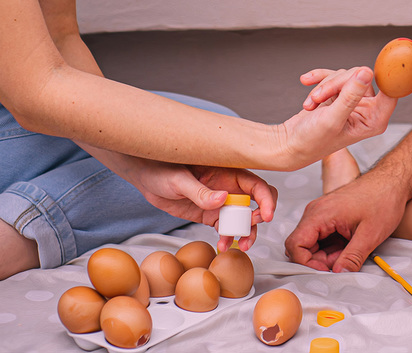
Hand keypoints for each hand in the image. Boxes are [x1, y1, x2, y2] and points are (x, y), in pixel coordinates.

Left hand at [95, 150, 276, 251]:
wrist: (144, 175)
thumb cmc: (161, 166)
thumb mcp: (179, 179)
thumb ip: (200, 191)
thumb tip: (223, 199)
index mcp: (227, 171)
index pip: (256, 184)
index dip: (267, 199)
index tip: (266, 215)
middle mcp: (228, 186)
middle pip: (255, 203)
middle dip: (257, 220)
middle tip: (247, 234)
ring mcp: (219, 201)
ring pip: (242, 218)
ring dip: (245, 232)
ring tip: (239, 245)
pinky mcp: (209, 214)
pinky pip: (225, 227)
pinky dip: (229, 238)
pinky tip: (223, 245)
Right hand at [279, 67, 397, 168]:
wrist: (290, 143)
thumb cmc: (311, 141)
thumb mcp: (332, 119)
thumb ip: (350, 96)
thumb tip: (367, 72)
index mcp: (374, 120)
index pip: (390, 91)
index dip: (385, 75)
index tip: (368, 67)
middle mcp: (368, 109)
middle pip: (362, 77)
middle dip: (335, 84)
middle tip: (318, 96)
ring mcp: (354, 101)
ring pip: (346, 75)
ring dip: (324, 86)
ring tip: (311, 102)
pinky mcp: (341, 94)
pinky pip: (334, 76)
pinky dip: (319, 80)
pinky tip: (306, 83)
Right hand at [285, 168, 407, 272]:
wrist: (392, 182)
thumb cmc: (383, 200)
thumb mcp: (370, 235)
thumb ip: (352, 258)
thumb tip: (339, 275)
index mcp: (320, 214)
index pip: (295, 244)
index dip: (307, 263)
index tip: (327, 271)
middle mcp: (315, 212)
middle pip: (301, 246)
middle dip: (319, 261)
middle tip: (342, 263)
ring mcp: (321, 213)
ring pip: (311, 243)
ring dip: (326, 255)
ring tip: (349, 252)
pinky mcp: (328, 216)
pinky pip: (321, 237)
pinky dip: (331, 247)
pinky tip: (349, 246)